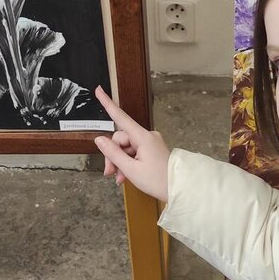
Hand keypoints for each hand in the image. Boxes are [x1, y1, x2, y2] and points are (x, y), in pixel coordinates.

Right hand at [93, 86, 170, 201]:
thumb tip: (100, 139)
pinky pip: (134, 152)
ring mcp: (150, 143)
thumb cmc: (159, 180)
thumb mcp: (131, 169)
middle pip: (120, 139)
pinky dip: (128, 163)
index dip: (108, 104)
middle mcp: (147, 136)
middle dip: (113, 155)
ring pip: (126, 148)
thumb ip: (113, 153)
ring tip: (120, 178)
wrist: (180, 189)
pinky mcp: (152, 150)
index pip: (120, 117)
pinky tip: (125, 176)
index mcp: (143, 137)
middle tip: (110, 173)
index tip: (99, 90)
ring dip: (120, 162)